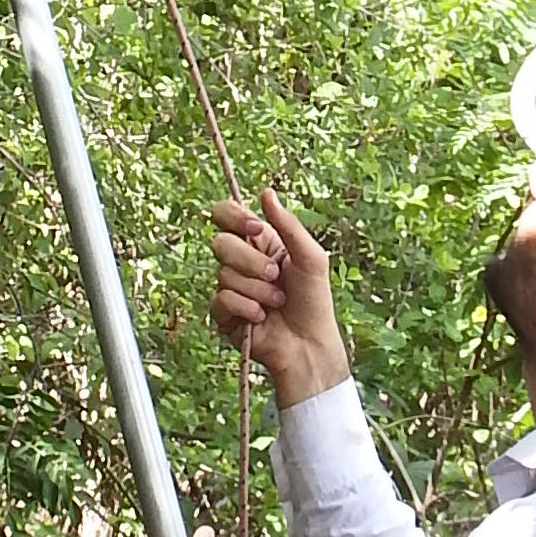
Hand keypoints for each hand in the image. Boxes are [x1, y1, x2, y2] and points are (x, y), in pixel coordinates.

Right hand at [210, 186, 349, 407]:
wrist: (309, 344)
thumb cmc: (314, 300)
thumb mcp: (310, 258)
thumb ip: (288, 225)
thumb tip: (266, 192)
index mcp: (260, 242)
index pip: (227, 214)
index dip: (233, 216)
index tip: (255, 227)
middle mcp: (241, 262)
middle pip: (221, 243)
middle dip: (251, 261)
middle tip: (276, 276)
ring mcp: (230, 287)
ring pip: (223, 274)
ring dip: (257, 290)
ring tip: (277, 302)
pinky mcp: (224, 313)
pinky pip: (221, 300)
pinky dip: (245, 307)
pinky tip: (261, 317)